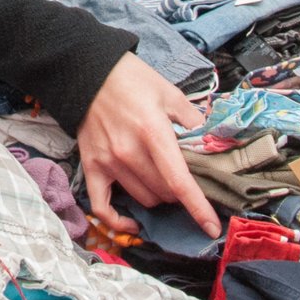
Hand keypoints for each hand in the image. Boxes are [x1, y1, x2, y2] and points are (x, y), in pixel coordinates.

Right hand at [75, 53, 219, 238]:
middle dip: (179, 192)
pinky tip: (132, 222)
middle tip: (181, 177)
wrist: (86, 71)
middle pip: (164, 194)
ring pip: (143, 199)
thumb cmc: (131, 80)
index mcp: (152, 133)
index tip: (212, 228)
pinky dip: (118, 221)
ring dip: (157, 196)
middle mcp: (128, 152)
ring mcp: (107, 161)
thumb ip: (194, 120)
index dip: (198, 208)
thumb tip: (213, 144)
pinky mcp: (90, 165)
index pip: (178, 181)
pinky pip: (101, 206)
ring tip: (159, 181)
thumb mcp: (170, 93)